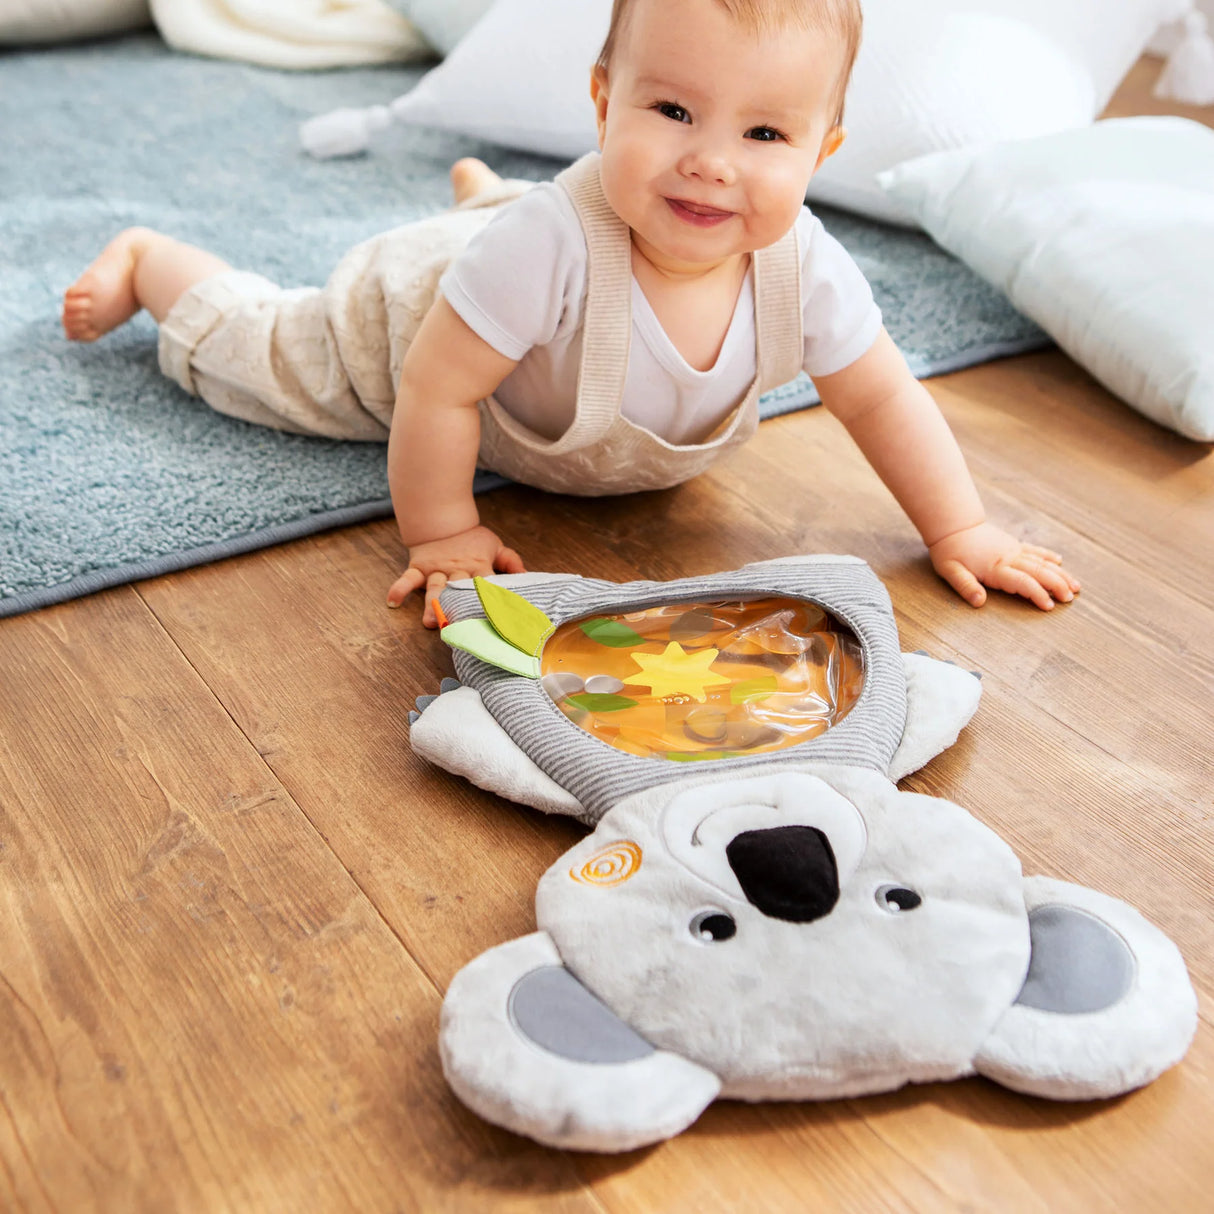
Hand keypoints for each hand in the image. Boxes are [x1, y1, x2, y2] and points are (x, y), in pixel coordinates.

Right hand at [388, 525, 525, 626]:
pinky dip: (399, 588)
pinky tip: (393, 601)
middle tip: (462, 626)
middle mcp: (457, 570)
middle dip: (460, 606)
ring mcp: (436, 569)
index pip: (488, 582)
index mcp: (478, 566)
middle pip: (459, 588)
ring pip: (434, 587)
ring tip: (429, 621)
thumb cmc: (471, 539)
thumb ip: (510, 561)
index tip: (497, 615)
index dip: (492, 596)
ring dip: (432, 603)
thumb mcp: (495, 546)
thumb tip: (527, 576)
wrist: (442, 520)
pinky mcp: (419, 567)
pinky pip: (408, 578)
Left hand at [929, 523, 1080, 610]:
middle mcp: (1009, 558)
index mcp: (996, 567)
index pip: (1022, 582)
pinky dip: (1048, 556)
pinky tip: (1059, 562)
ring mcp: (1013, 550)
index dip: (1037, 594)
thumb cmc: (949, 551)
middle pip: (1039, 572)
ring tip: (1075, 586)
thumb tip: (979, 602)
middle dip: (1057, 585)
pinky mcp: (1012, 545)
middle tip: (1070, 598)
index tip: (1050, 606)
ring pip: (1042, 562)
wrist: (953, 525)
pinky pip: (1034, 550)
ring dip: (1059, 574)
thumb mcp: (950, 571)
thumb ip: (965, 586)